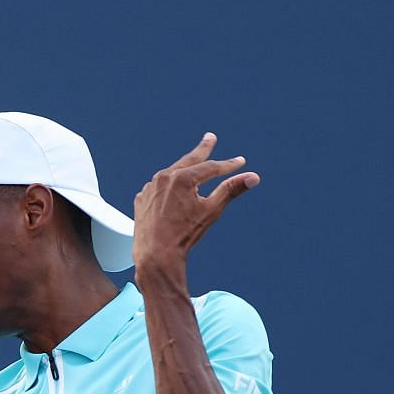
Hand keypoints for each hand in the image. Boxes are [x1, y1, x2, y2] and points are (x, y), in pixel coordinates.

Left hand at [131, 133, 259, 273]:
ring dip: (183, 170)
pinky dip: (167, 188)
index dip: (228, 165)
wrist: (155, 254)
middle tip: (210, 138)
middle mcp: (163, 178)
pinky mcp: (141, 199)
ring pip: (171, 175)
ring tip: (192, 165)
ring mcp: (149, 188)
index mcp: (182, 178)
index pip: (211, 167)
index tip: (240, 162)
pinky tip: (172, 192)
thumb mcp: (211, 210)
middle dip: (202, 150)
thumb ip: (230, 190)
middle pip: (188, 161)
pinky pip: (158, 189)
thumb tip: (253, 177)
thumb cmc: (184, 234)